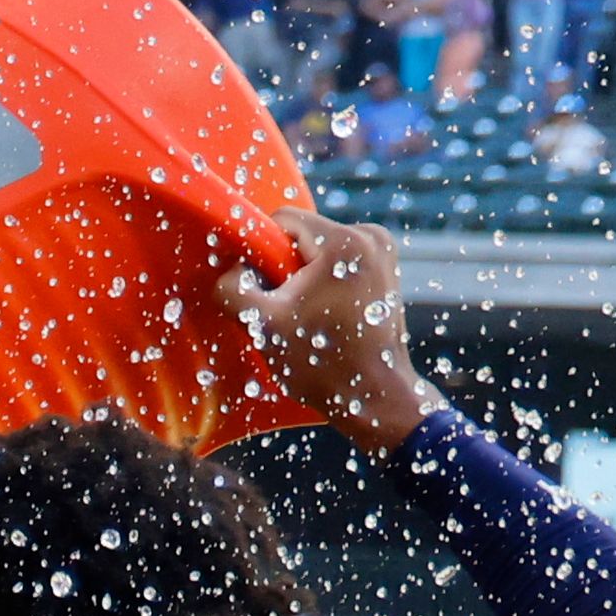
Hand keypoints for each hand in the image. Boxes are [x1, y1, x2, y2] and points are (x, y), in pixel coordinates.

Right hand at [215, 209, 440, 452]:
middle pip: (302, 235)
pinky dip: (323, 281)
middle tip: (289, 311)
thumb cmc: (320, 363)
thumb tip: (228, 271)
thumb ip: (232, 291)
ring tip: (310, 317)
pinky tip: (325, 315)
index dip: (261, 253)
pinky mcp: (387, 267)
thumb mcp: (263, 327)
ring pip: (318, 249)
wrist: (373, 395)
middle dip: (284, 268)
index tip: (266, 291)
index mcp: (343, 241)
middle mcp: (370, 236)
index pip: (282, 220)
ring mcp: (383, 250)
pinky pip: (338, 261)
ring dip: (302, 277)